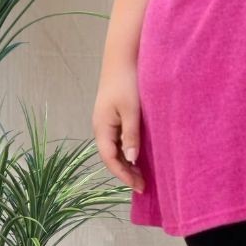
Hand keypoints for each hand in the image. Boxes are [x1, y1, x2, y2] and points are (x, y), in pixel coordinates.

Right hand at [91, 64, 145, 193]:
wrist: (122, 58)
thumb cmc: (127, 83)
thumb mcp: (131, 110)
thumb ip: (131, 135)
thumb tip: (131, 160)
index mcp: (102, 128)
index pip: (110, 159)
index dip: (124, 175)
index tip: (139, 187)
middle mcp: (101, 127)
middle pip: (111, 157)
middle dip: (126, 172)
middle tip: (144, 185)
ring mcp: (107, 121)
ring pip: (115, 149)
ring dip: (127, 162)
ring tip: (143, 174)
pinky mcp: (114, 115)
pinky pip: (119, 139)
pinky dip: (128, 150)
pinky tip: (139, 153)